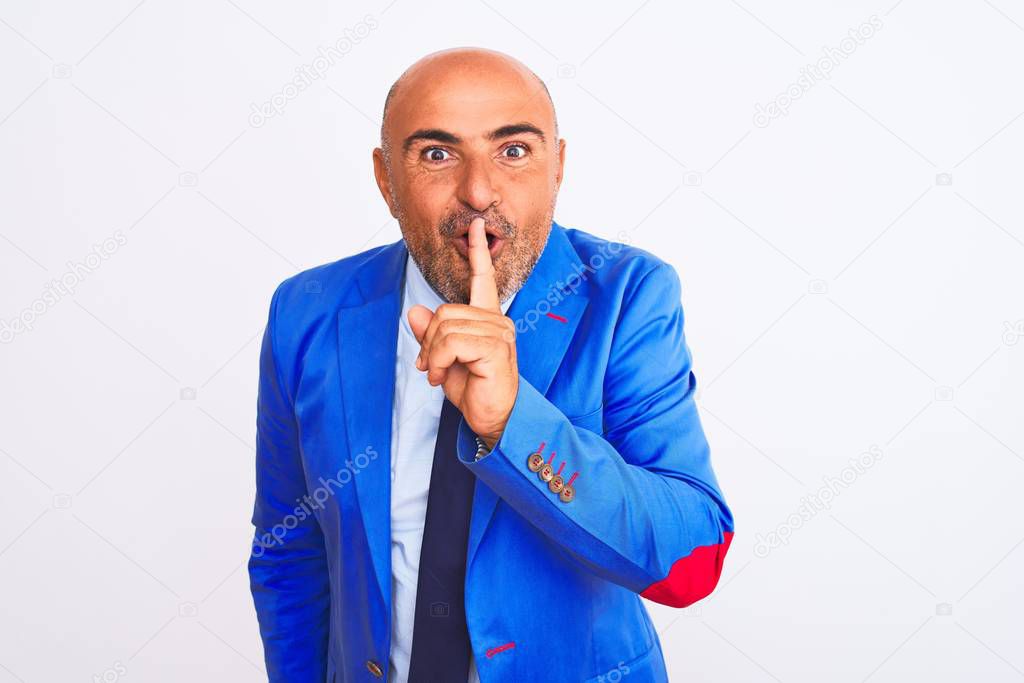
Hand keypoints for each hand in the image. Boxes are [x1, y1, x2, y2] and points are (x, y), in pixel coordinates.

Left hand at [408, 217, 518, 448]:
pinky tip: (440, 377)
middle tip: (428, 367)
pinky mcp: (495, 347)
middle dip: (428, 341)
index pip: (483, 278)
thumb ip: (430, 336)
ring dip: (431, 355)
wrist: (493, 420)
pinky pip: (450, 342)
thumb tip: (415, 312)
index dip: (478, 252)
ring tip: (437, 374)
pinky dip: (436, 361)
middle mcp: (496, 320)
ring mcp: (499, 332)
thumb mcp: (443, 360)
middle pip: (444, 311)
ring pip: (444, 326)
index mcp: (487, 318)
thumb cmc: (474, 390)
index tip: (476, 226)